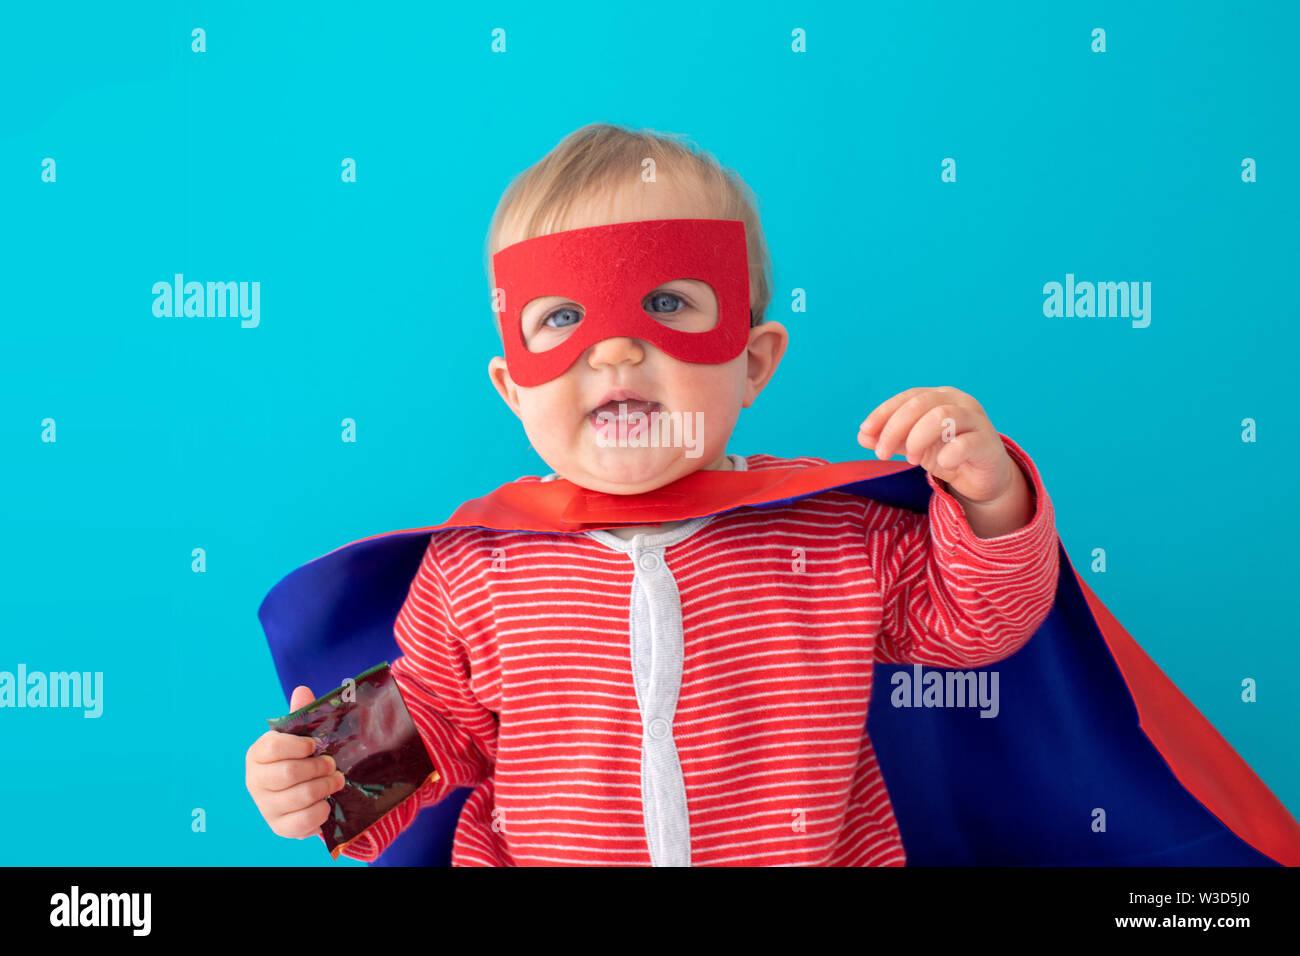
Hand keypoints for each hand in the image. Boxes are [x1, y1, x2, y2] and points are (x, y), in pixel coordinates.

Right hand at [245, 685, 345, 839]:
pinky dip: (321, 810)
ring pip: (299, 797)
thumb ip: (300, 714)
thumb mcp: (301, 736)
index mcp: (257, 755)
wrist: (302, 792)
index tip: (314, 745)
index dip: (298, 745)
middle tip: (332, 764)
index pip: (272, 747)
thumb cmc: (301, 758)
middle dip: (318, 767)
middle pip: (288, 773)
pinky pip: (304, 821)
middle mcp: (255, 782)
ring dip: (324, 787)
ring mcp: (265, 807)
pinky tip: (327, 802)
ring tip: (337, 780)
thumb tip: (302, 690)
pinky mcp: (279, 827)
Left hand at [857, 386, 1015, 505]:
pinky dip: (950, 453)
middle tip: (881, 454)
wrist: (983, 478)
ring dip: (918, 438)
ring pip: (943, 416)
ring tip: (910, 459)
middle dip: (894, 429)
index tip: (865, 432)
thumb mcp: (914, 446)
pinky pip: (967, 442)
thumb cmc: (949, 454)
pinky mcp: (987, 442)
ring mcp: (975, 420)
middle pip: (921, 404)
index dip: (883, 413)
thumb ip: (891, 440)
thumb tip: (863, 436)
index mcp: (940, 397)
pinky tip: (942, 464)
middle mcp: (958, 402)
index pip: (907, 397)